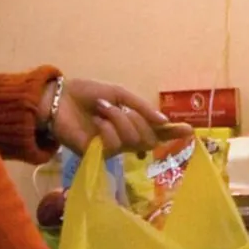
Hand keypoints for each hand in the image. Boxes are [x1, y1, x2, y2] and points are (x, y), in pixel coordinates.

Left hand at [46, 77, 176, 156]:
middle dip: (138, 120)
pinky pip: (115, 144)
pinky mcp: (97, 154)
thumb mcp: (118, 94)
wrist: (58, 97)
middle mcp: (124, 138)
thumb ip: (142, 107)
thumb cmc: (86, 94)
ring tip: (101, 110)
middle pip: (148, 139)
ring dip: (118, 120)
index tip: (189, 130)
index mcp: (131, 122)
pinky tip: (96, 122)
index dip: (173, 132)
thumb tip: (165, 122)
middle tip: (118, 107)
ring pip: (132, 140)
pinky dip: (107, 128)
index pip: (156, 131)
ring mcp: (111, 148)